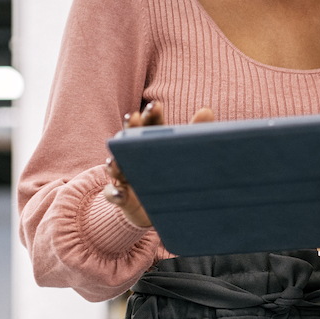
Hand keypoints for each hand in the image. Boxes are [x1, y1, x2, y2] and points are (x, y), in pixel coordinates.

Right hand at [103, 102, 214, 227]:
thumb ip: (196, 134)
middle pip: (128, 139)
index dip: (151, 115)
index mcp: (151, 144)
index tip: (156, 105)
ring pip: (115, 166)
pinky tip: (121, 194)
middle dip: (130, 128)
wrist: (167, 213)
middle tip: (134, 117)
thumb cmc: (174, 177)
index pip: (149, 125)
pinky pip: (113, 194)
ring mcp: (126, 177)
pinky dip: (114, 193)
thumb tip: (206, 110)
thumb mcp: (186, 155)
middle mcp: (134, 158)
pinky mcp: (123, 199)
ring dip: (114, 161)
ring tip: (116, 159)